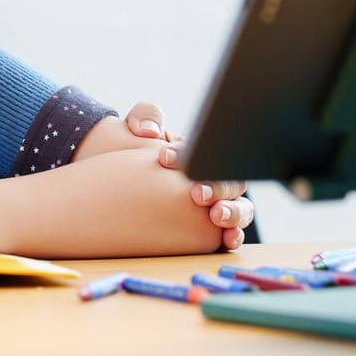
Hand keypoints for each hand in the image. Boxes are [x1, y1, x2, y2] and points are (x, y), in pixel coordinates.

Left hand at [120, 100, 252, 249]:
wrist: (115, 188)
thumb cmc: (127, 154)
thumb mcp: (134, 128)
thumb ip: (145, 116)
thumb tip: (150, 129)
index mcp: (198, 153)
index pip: (204, 150)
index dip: (187, 154)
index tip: (164, 158)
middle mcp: (212, 179)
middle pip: (231, 181)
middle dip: (217, 187)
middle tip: (197, 194)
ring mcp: (215, 206)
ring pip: (240, 207)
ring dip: (234, 212)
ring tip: (217, 216)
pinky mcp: (210, 231)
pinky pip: (232, 234)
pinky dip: (234, 236)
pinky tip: (228, 239)